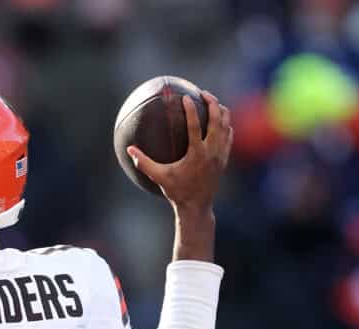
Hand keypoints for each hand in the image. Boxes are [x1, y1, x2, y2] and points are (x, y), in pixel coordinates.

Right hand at [128, 91, 232, 208]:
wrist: (197, 206)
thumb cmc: (176, 191)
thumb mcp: (159, 177)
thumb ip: (143, 163)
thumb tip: (129, 149)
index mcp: (196, 154)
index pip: (195, 126)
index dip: (191, 110)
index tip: (186, 98)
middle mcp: (212, 151)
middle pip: (217, 120)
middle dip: (212, 103)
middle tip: (203, 93)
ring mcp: (221, 154)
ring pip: (226, 125)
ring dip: (221, 111)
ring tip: (212, 102)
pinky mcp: (225, 158)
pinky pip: (229, 136)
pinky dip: (225, 124)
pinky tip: (219, 120)